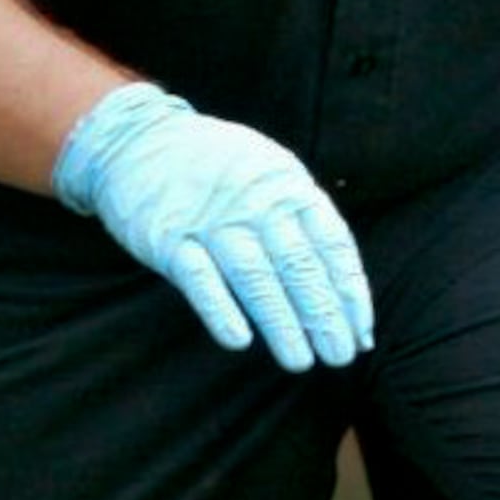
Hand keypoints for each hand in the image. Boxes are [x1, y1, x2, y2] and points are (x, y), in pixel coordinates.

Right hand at [51, 81, 372, 370]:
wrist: (139, 138)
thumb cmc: (222, 169)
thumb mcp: (274, 176)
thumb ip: (305, 225)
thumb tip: (342, 290)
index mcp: (290, 188)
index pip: (332, 245)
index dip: (349, 292)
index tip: (361, 333)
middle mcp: (256, 203)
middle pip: (299, 266)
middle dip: (324, 316)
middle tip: (339, 357)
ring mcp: (212, 220)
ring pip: (255, 278)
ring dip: (281, 324)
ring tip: (299, 361)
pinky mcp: (169, 237)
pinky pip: (199, 278)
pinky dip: (220, 310)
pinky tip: (239, 341)